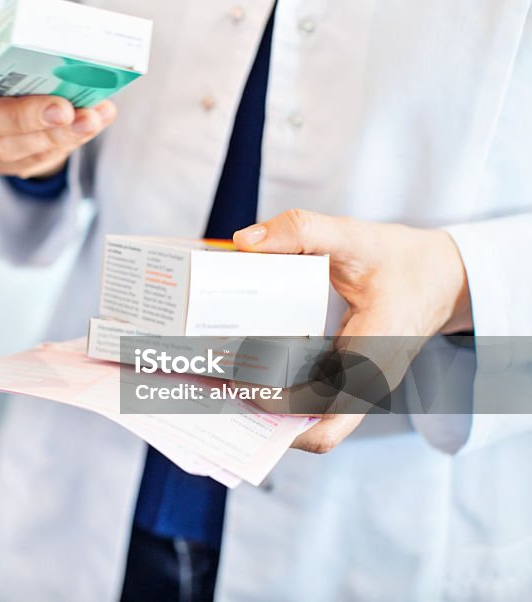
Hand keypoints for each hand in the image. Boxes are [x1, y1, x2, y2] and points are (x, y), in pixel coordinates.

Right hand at [0, 37, 116, 177]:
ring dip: (57, 134)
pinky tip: (93, 124)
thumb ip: (21, 44)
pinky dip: (69, 141)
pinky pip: (34, 159)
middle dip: (27, 117)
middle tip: (63, 109)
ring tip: (90, 119)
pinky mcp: (3, 163)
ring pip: (12, 148)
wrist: (3, 90)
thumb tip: (75, 51)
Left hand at [233, 209, 472, 452]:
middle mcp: (368, 384)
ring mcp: (359, 388)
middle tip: (219, 386)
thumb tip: (245, 241)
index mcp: (373, 357)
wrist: (441, 277)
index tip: (239, 378)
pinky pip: (314, 403)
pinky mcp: (349, 382)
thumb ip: (302, 231)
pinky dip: (281, 395)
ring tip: (224, 381)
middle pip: (314, 430)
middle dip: (264, 419)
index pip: (322, 408)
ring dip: (270, 410)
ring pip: (312, 422)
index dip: (276, 405)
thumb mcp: (354, 237)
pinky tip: (248, 369)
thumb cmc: (401, 262)